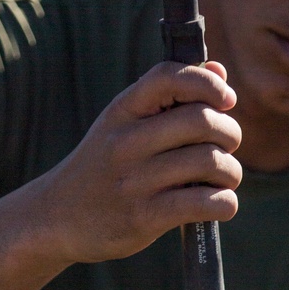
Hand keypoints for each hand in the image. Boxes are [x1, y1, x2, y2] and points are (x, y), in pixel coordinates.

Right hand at [36, 60, 241, 264]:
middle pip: (202, 121)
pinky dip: (225, 203)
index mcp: (122, 111)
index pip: (169, 76)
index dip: (208, 83)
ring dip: (231, 172)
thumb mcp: (124, 125)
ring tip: (224, 178)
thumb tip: (220, 71)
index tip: (226, 101)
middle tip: (227, 147)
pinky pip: (206, 203)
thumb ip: (171, 99)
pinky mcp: (144, 217)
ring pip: (211, 162)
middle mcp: (126, 142)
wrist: (57, 218)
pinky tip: (219, 204)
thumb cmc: (104, 166)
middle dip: (230, 133)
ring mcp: (134, 181)